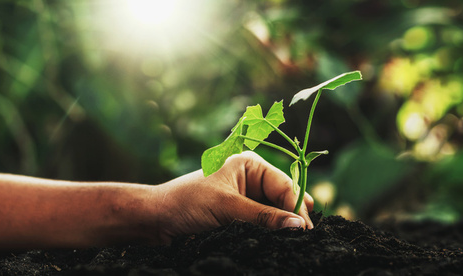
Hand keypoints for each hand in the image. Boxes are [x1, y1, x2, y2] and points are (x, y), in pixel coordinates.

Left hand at [152, 151, 313, 242]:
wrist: (155, 221)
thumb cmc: (187, 204)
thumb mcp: (227, 207)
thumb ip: (263, 216)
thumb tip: (298, 225)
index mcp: (250, 165)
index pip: (284, 185)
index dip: (297, 206)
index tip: (307, 229)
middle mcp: (252, 179)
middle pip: (284, 199)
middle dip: (294, 217)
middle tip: (307, 238)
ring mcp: (247, 199)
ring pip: (276, 213)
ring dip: (283, 227)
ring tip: (296, 242)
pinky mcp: (241, 217)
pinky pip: (263, 224)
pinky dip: (271, 233)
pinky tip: (280, 243)